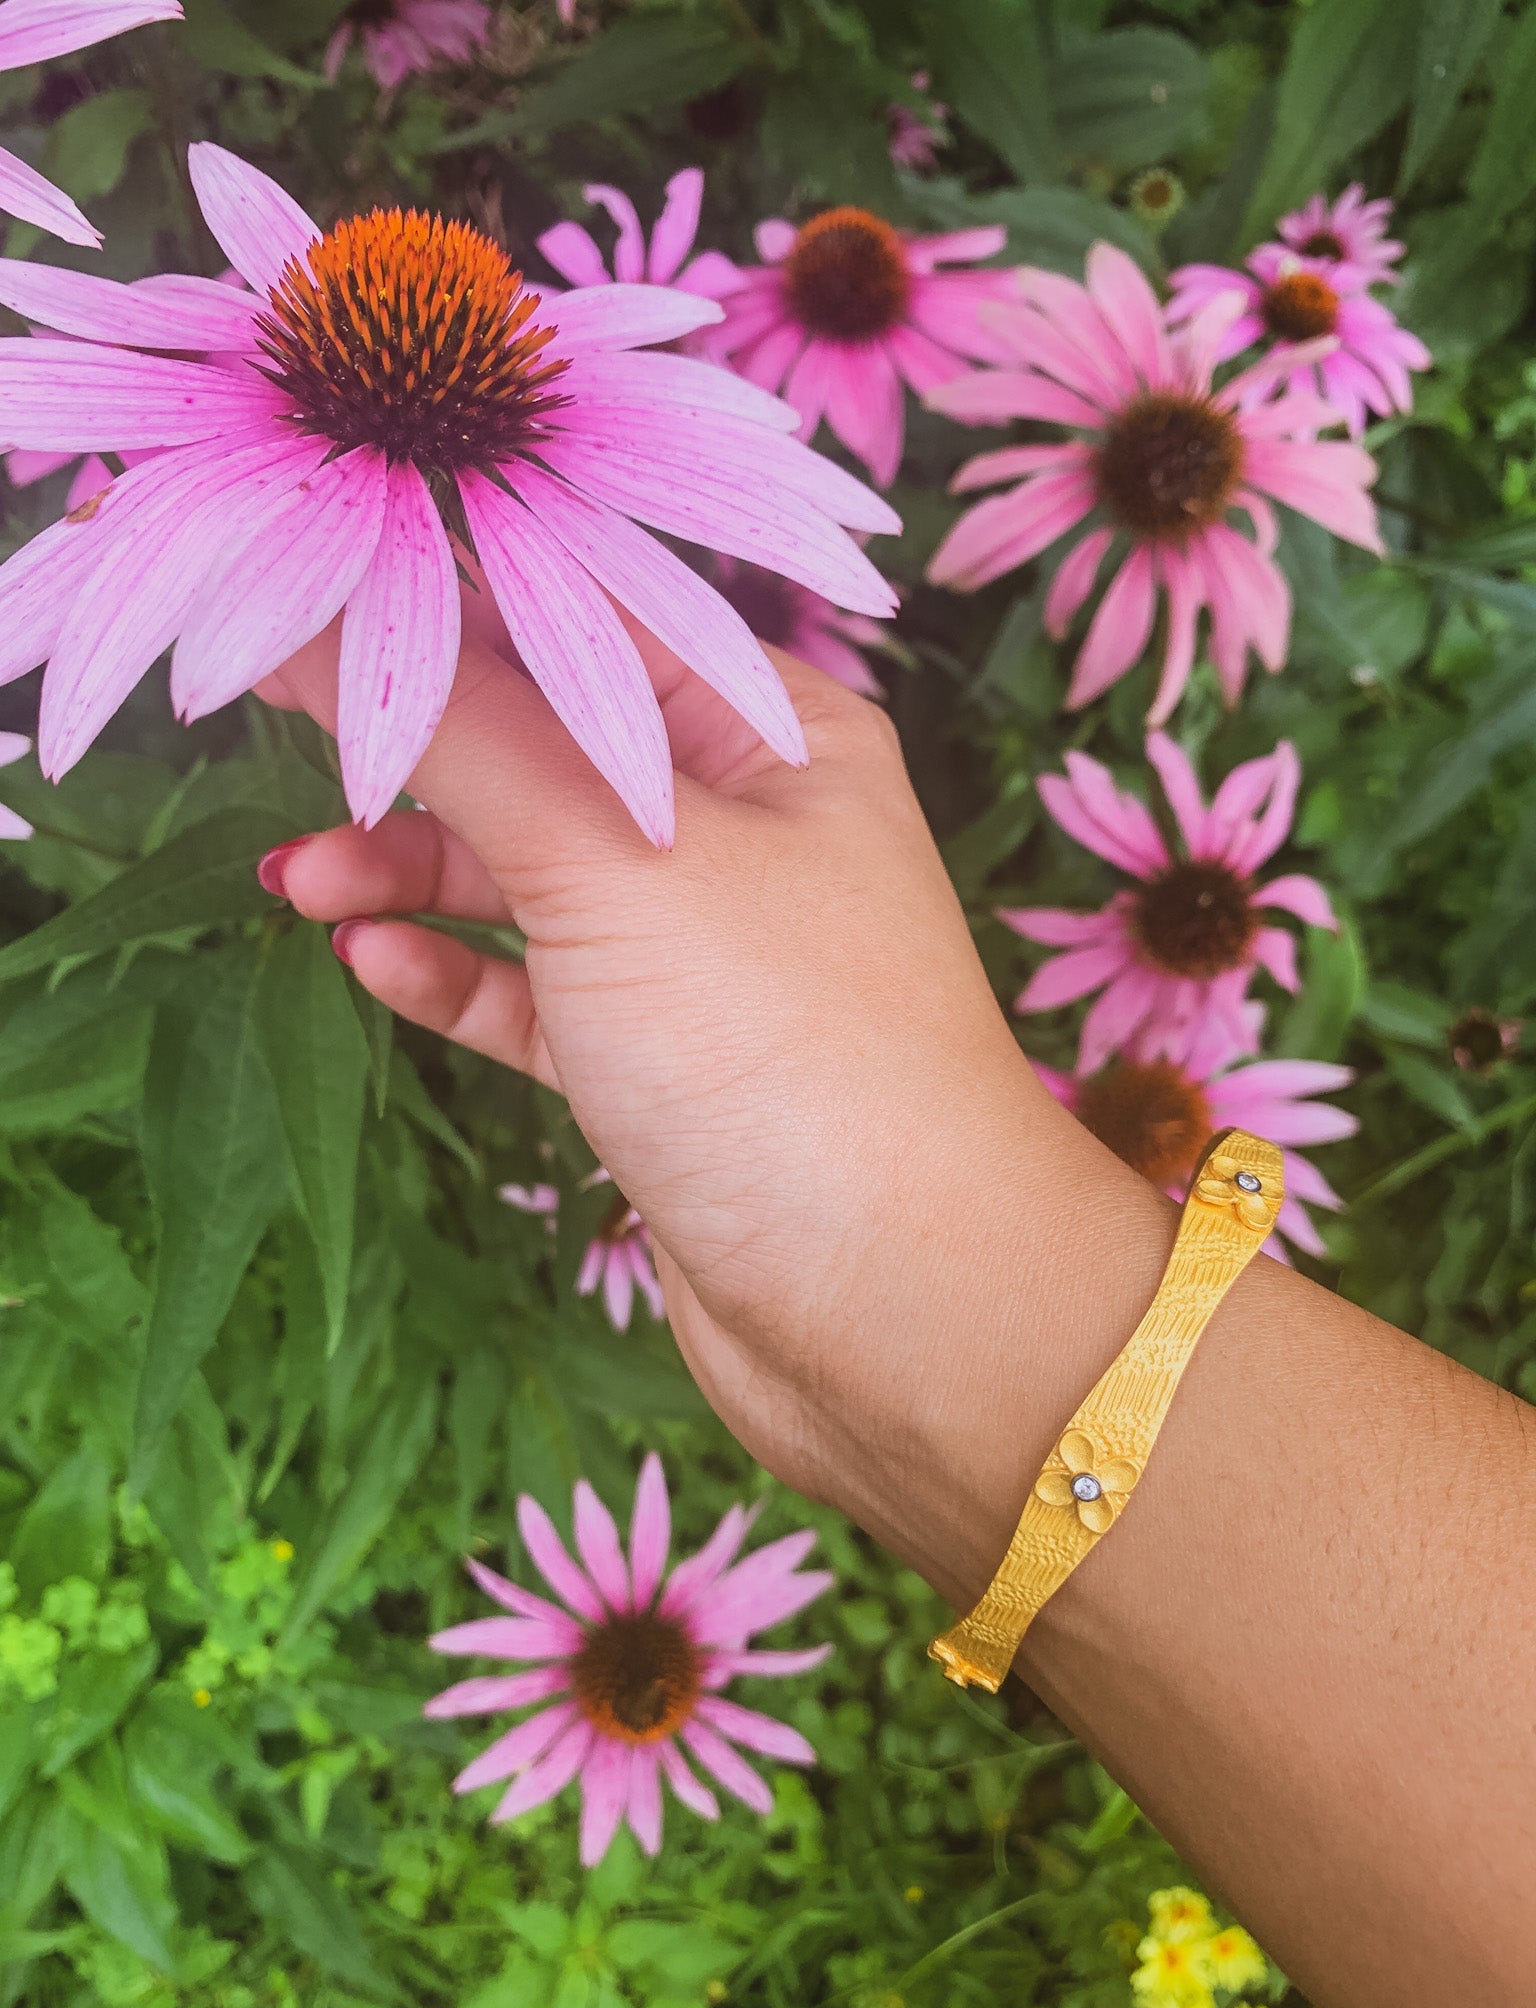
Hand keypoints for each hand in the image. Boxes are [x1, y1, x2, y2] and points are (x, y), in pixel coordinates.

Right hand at [258, 616, 1164, 1593]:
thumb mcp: (615, 863)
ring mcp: (708, 949)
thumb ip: (463, 732)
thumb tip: (322, 614)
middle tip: (271, 730)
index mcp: (775, 728)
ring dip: (411, 866)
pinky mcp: (665, 1063)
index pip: (582, 616)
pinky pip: (536, 992)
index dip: (441, 593)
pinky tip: (371, 959)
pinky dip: (456, 972)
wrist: (903, 1315)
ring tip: (297, 882)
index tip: (299, 580)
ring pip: (529, 873)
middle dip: (413, 739)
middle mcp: (749, 824)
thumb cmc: (793, 1059)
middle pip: (546, 740)